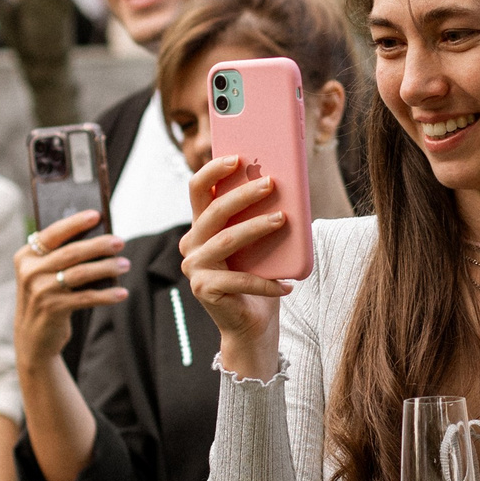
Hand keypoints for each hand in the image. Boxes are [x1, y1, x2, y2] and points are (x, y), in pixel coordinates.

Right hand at [15, 212, 129, 368]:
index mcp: (26, 256)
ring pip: (80, 273)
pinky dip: (106, 295)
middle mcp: (29, 272)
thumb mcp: (45, 275)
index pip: (52, 234)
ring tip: (125, 264)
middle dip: (98, 245)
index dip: (75, 223)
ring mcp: (39, 292)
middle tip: (120, 242)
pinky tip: (122, 293)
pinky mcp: (52, 310)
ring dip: (106, 267)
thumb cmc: (47, 297)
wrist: (33, 340)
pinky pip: (85, 298)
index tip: (97, 215)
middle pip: (70, 253)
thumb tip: (99, 237)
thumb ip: (62, 256)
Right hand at [180, 153, 291, 377]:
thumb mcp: (260, 242)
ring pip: (226, 240)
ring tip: (283, 219)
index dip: (213, 170)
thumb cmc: (259, 275)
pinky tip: (287, 284)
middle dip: (243, 194)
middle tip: (271, 183)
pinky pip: (239, 279)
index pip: (198, 189)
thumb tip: (282, 185)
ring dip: (256, 228)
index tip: (237, 157)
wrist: (253, 323)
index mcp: (201, 226)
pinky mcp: (204, 289)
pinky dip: (266, 282)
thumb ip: (259, 216)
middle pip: (214, 211)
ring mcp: (194, 267)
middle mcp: (191, 244)